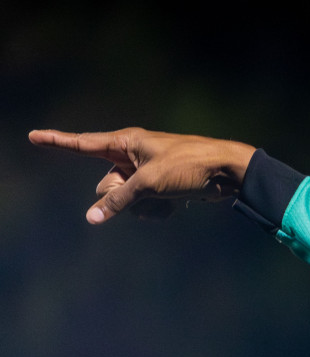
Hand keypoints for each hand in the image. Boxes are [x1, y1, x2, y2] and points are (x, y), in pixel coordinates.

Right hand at [28, 128, 256, 224]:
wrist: (227, 173)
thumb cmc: (188, 166)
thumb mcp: (149, 183)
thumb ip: (118, 200)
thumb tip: (92, 217)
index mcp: (126, 142)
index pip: (82, 144)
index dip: (56, 141)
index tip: (33, 136)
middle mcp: (133, 155)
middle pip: (106, 185)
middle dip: (120, 196)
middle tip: (146, 190)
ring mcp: (147, 173)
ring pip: (127, 200)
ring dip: (142, 207)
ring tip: (165, 199)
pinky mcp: (162, 188)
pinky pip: (146, 207)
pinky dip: (157, 211)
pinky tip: (175, 207)